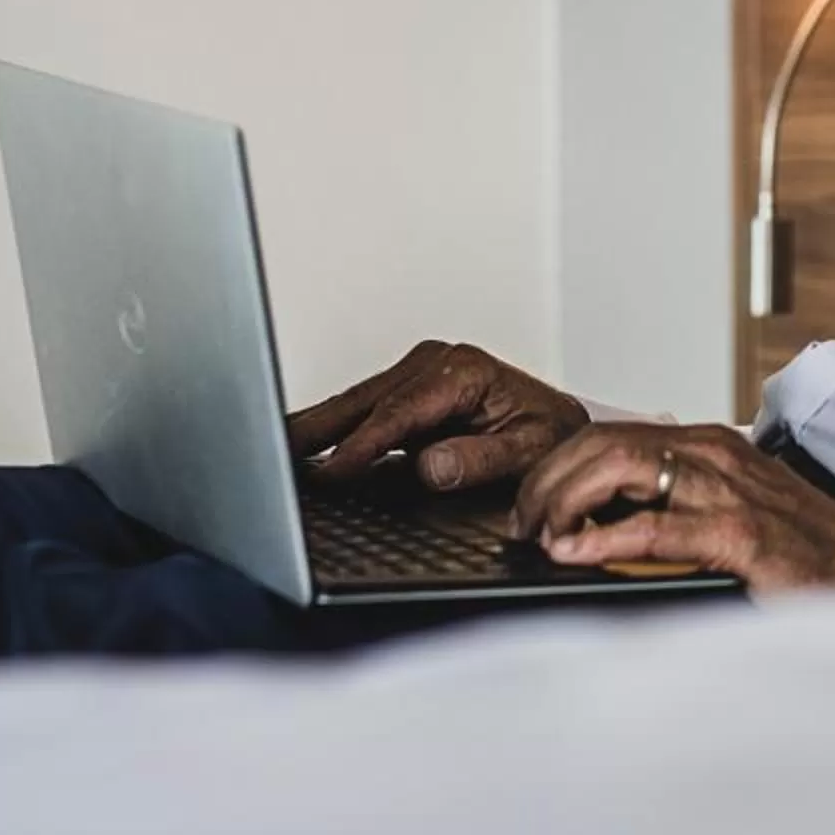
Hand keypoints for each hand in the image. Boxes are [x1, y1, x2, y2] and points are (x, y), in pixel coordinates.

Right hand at [285, 341, 588, 491]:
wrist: (561, 424)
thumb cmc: (550, 435)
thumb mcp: (530, 451)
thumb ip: (480, 459)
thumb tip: (430, 465)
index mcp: (463, 371)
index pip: (398, 413)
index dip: (360, 444)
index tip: (331, 471)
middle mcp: (435, 363)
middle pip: (364, 400)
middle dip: (317, 428)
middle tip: (272, 451)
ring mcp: (417, 372)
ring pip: (355, 402)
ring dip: (316, 427)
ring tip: (272, 449)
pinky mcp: (405, 388)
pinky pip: (362, 410)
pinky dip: (332, 428)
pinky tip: (305, 448)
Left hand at [510, 424, 834, 595]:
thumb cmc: (801, 550)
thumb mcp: (729, 511)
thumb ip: (675, 505)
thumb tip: (603, 525)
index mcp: (708, 445)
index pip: (611, 434)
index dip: (559, 465)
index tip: (531, 503)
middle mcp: (713, 454)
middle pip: (603, 443)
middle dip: (548, 480)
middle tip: (522, 522)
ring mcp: (726, 488)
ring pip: (619, 468)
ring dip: (564, 500)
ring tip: (539, 534)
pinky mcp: (737, 532)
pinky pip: (652, 526)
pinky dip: (601, 539)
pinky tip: (572, 554)